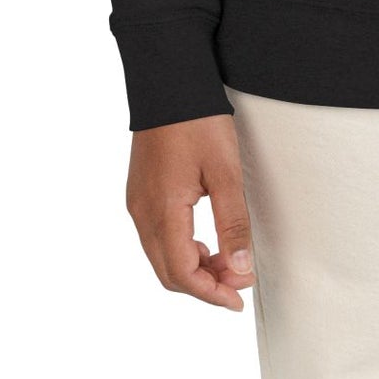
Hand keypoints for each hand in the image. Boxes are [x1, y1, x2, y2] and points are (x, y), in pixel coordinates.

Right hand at [125, 114, 256, 308]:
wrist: (168, 81)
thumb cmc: (197, 120)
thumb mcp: (224, 170)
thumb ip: (233, 221)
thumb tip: (241, 268)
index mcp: (163, 211)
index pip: (183, 274)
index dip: (212, 292)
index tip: (239, 297)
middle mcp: (142, 213)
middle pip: (169, 273)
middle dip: (204, 286)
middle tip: (238, 283)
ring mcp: (137, 203)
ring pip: (161, 257)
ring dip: (192, 269)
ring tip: (227, 263)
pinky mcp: (139, 193)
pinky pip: (156, 237)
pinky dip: (180, 250)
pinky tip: (205, 242)